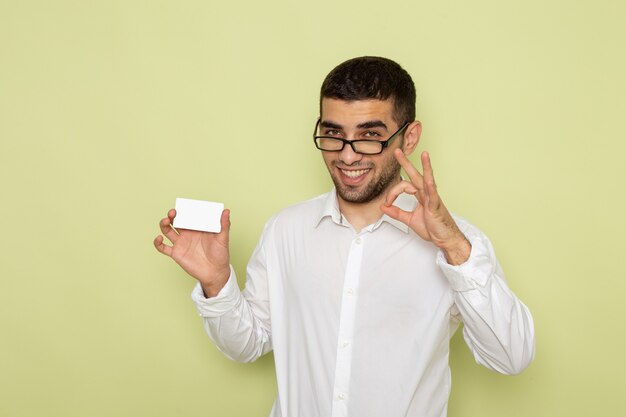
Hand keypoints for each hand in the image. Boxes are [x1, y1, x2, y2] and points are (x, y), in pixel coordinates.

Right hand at [154, 208, 230, 295]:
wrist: (215, 272)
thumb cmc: (220, 255)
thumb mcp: (223, 238)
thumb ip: (224, 225)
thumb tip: (226, 211)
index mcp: (197, 228)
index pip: (188, 215)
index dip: (184, 210)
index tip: (183, 206)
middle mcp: (187, 234)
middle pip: (176, 221)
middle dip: (172, 214)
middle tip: (173, 212)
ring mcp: (181, 243)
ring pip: (167, 230)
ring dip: (163, 224)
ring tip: (166, 221)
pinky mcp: (176, 253)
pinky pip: (163, 248)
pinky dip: (157, 243)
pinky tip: (159, 238)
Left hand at [381, 149, 470, 264]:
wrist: (445, 239)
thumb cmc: (432, 228)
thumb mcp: (409, 220)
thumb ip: (396, 212)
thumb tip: (383, 206)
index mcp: (421, 195)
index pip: (403, 187)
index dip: (392, 194)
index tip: (387, 204)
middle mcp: (427, 194)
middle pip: (415, 175)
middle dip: (406, 163)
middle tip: (397, 151)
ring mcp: (433, 199)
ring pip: (427, 180)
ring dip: (426, 167)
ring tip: (425, 154)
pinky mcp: (437, 206)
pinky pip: (434, 195)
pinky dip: (430, 187)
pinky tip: (429, 180)